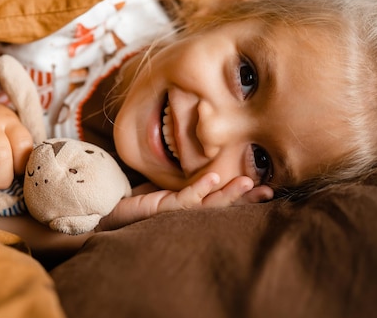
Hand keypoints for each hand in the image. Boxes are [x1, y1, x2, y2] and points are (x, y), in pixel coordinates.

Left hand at [97, 173, 272, 230]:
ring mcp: (176, 212)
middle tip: (269, 190)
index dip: (245, 195)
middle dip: (245, 198)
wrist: (107, 210)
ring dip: (229, 193)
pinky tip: (214, 177)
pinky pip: (185, 198)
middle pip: (222, 206)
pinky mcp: (162, 208)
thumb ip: (185, 180)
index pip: (223, 200)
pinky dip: (201, 187)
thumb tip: (208, 162)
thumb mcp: (165, 186)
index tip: (268, 187)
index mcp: (192, 206)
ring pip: (208, 204)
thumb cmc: (137, 200)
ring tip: (249, 182)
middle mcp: (187, 213)